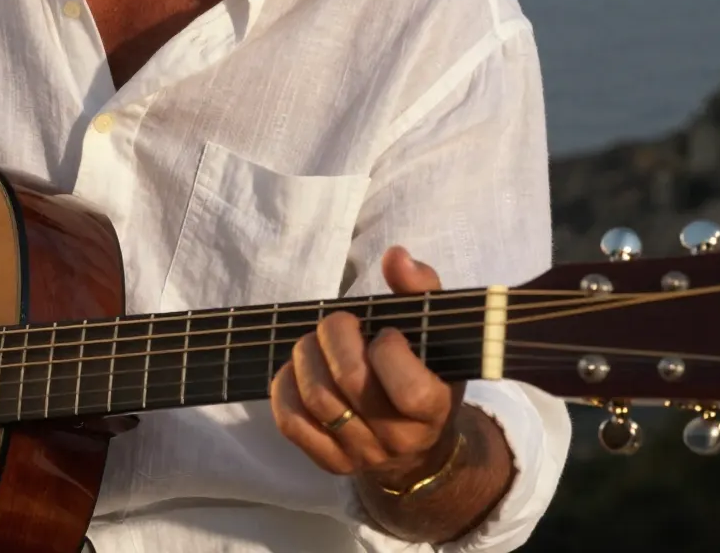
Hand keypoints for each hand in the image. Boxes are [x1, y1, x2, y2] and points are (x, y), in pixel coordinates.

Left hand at [269, 246, 462, 488]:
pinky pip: (291, 423)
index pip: (410, 390)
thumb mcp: (436, 332)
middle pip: (351, 384)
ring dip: (306, 355)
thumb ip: (421, 290)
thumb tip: (395, 256)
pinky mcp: (330, 462)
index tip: (385, 333)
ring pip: (318, 399)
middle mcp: (399, 439)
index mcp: (434, 408)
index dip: (389, 351)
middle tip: (338, 322)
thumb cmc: (426, 372)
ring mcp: (361, 454)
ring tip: (314, 341)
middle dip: (335, 337)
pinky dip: (283, 388)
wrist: (417, 444)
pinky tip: (296, 369)